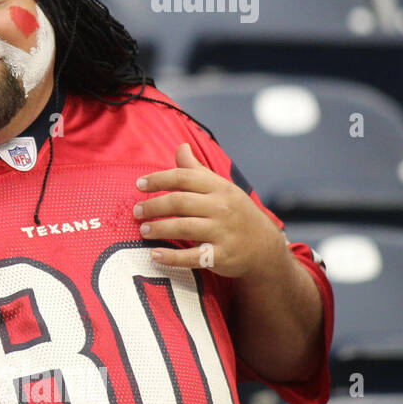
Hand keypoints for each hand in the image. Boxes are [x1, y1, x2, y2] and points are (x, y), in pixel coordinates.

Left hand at [134, 143, 287, 278]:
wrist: (265, 248)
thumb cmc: (236, 213)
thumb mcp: (221, 188)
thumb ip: (197, 170)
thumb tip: (181, 147)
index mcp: (219, 188)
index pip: (184, 177)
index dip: (158, 179)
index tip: (139, 184)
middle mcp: (222, 208)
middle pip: (180, 202)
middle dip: (154, 206)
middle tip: (136, 211)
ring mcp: (223, 232)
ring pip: (184, 227)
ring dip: (159, 229)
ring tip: (143, 230)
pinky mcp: (222, 256)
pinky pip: (192, 256)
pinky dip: (171, 256)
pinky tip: (154, 255)